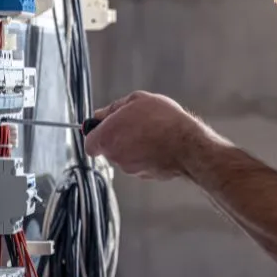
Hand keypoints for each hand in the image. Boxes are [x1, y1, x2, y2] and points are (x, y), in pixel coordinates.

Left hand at [85, 91, 226, 179]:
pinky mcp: (146, 175)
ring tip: (152, 132)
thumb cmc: (162, 120)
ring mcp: (131, 168)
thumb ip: (114, 108)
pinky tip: (159, 144)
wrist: (187, 144)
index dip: (96, 134)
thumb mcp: (137, 100)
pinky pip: (141, 163)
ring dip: (134, 146)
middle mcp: (116, 156)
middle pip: (109, 149)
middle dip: (119, 138)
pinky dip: (147, 156)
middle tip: (135, 124)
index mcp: (107, 137)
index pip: (89, 143)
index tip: (105, 127)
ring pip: (126, 156)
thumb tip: (102, 114)